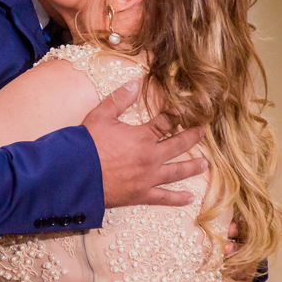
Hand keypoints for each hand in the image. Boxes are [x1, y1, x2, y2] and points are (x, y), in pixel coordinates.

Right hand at [83, 81, 206, 207]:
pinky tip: (189, 198)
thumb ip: (119, 99)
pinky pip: (164, 198)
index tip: (182, 112)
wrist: (76, 175)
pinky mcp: (141, 195)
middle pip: (178, 146)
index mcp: (142, 137)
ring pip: (176, 172)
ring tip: (205, 164)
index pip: (165, 123)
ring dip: (192, 167)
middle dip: (191, 137)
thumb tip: (135, 83)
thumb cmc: (87, 144)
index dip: (174, 116)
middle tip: (202, 132)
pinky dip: (177, 199)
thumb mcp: (101, 115)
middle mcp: (150, 158)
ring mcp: (148, 178)